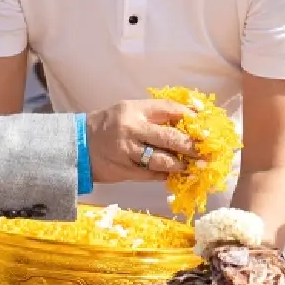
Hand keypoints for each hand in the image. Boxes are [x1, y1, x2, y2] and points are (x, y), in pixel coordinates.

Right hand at [83, 98, 198, 183]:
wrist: (79, 145)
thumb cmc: (108, 125)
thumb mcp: (129, 111)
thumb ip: (154, 115)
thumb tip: (190, 120)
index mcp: (134, 110)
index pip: (169, 109)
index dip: (190, 117)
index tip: (205, 125)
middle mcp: (131, 129)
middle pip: (169, 137)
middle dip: (191, 146)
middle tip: (205, 152)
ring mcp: (127, 151)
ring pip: (161, 159)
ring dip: (180, 164)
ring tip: (191, 166)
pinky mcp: (124, 169)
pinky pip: (151, 174)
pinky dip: (164, 174)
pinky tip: (172, 174)